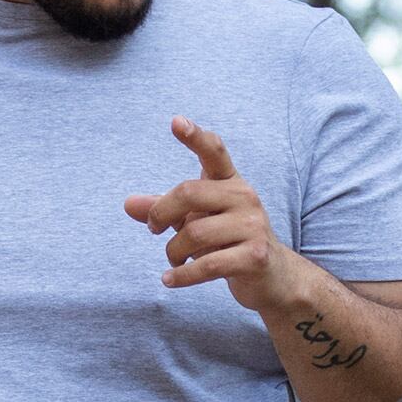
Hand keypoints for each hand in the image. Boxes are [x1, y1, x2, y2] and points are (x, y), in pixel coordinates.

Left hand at [124, 118, 288, 312]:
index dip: (195, 137)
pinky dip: (182, 275)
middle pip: (189, 193)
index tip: (175, 122)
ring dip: (173, 251)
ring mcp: (253, 227)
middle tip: (154, 229)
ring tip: (173, 260)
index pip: (214, 152)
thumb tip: (127, 204)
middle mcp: (245, 197)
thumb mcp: (196, 221)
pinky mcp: (255, 257)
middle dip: (161, 213)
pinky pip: (208, 265)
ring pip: (194, 233)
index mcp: (230, 182)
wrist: (274, 277)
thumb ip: (164, 210)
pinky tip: (169, 280)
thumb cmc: (229, 243)